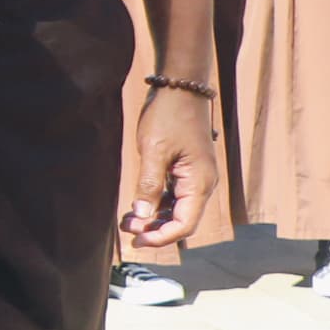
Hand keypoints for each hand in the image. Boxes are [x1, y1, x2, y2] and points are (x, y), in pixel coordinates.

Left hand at [124, 85, 218, 252]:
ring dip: (154, 219)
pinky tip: (137, 208)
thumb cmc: (169, 116)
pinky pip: (174, 196)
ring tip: (127, 222)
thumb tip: (141, 217)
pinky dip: (156, 205)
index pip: (185, 224)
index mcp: (199, 182)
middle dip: (155, 230)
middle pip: (181, 221)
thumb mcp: (154, 150)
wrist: (180, 88)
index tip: (138, 241)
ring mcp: (195, 177)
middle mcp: (202, 184)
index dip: (162, 237)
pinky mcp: (186, 171)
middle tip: (127, 232)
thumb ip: (148, 185)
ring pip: (177, 210)